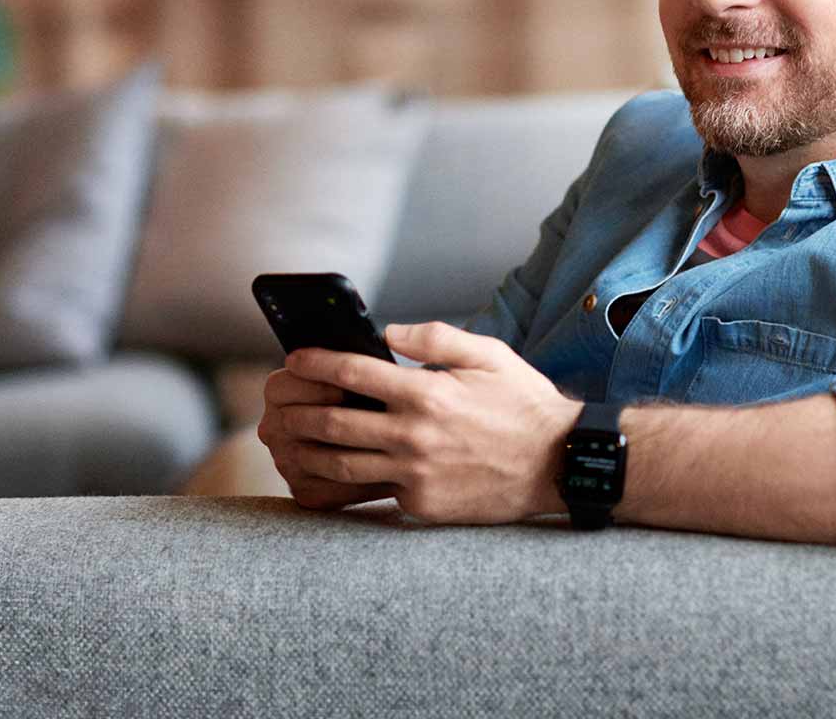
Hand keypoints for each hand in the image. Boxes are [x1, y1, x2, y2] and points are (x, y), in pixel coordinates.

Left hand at [273, 321, 580, 524]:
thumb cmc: (523, 404)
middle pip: (332, 424)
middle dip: (295, 412)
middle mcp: (415, 436)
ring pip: (341, 465)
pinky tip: (328, 474)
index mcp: (427, 393)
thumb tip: (390, 330)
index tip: (294, 359)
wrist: (558, 465)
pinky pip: (374, 492)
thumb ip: (436, 337)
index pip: (352, 373)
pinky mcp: (422, 506)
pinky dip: (349, 481)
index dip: (315, 363)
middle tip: (277, 406)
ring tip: (288, 442)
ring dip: (306, 452)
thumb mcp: (489, 355)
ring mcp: (416, 476)